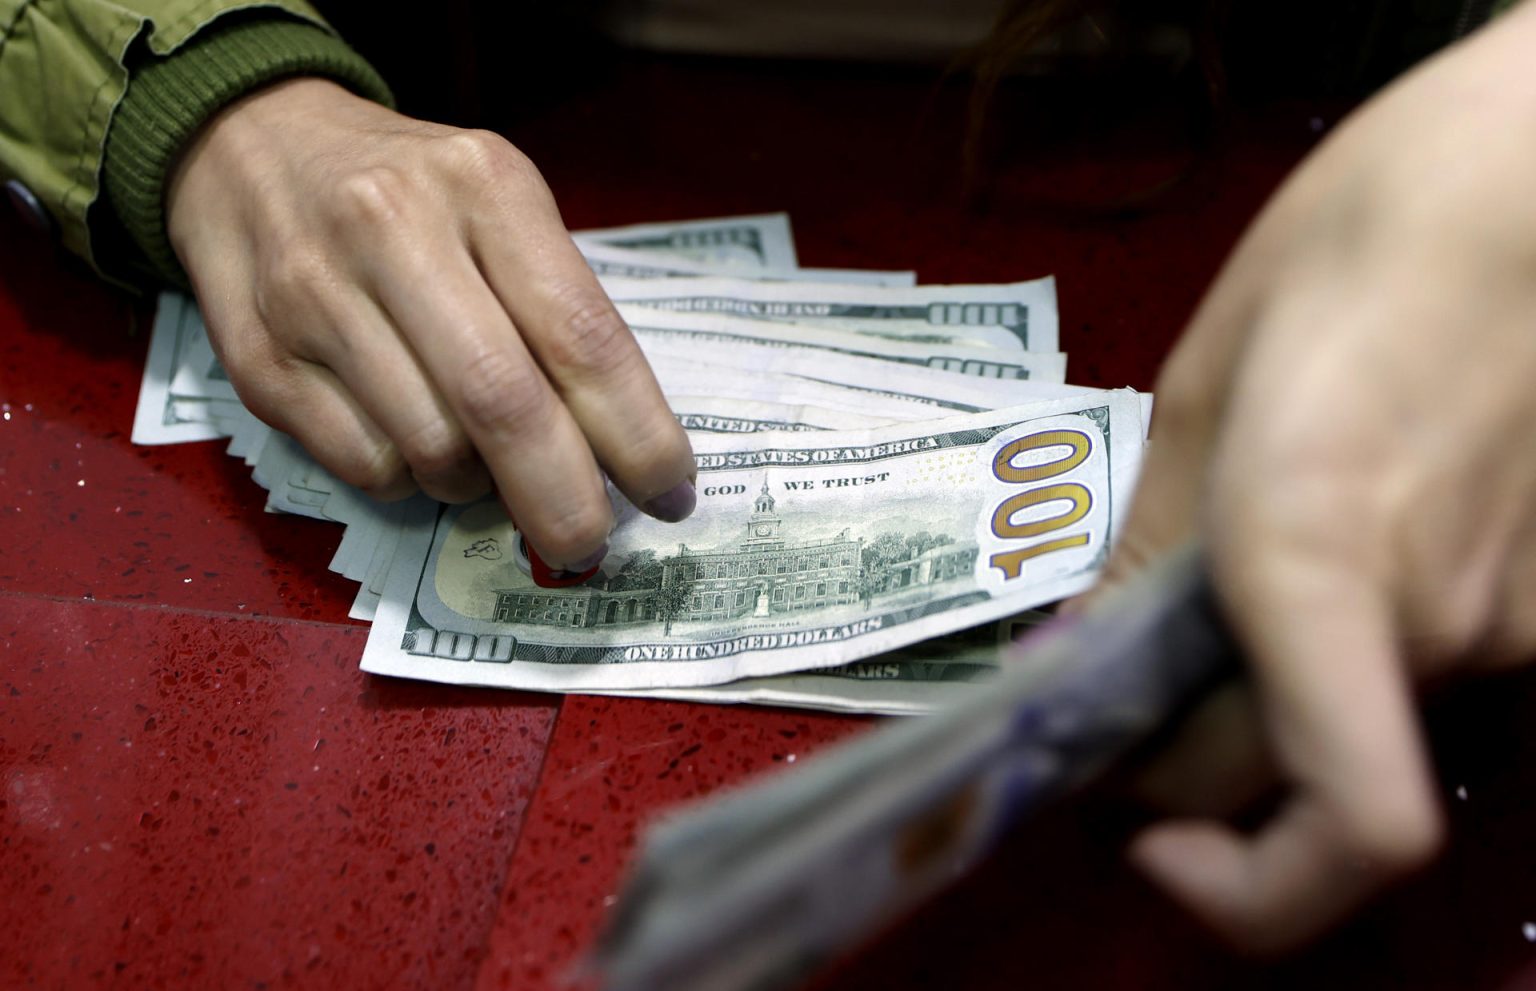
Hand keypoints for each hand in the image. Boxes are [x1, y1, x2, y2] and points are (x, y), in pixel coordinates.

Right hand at [165, 78, 696, 568]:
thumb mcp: (499, 206)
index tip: (670, 493)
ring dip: (479, 487)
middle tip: (588, 544)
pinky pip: (367, 466)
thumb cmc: (411, 193)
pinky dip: (409, 480)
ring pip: (432, 450)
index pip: (581, 336)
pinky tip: (410, 437)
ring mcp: (314, 295)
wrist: (248, 143)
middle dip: (563, 499)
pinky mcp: (257, 357)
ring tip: (483, 459)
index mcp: (483, 185)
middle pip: (503, 405)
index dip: (636, 434)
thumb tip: (616, 451)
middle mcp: (393, 229)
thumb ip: (556, 308)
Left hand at [1089, 4, 1535, 951]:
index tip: (1129, 821)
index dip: (1225, 880)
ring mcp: (1520, 615)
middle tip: (1123, 687)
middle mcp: (1437, 622)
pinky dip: (1348, 653)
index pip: (1342, 831)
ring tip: (1212, 594)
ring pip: (1357, 729)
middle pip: (1299, 789)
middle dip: (1193, 773)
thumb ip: (1148, 541)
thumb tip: (1076, 654)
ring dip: (1268, 704)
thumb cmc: (1373, 225)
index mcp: (1320, 555)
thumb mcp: (1208, 376)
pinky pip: (1424, 667)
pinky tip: (1321, 551)